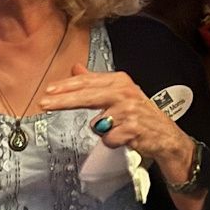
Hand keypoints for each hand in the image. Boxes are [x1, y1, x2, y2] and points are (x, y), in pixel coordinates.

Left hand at [38, 64, 197, 181]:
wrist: (166, 135)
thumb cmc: (140, 114)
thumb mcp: (120, 93)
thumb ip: (95, 82)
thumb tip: (75, 68)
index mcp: (120, 81)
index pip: (87, 82)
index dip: (66, 86)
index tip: (48, 91)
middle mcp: (124, 93)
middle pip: (87, 96)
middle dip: (63, 101)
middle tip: (44, 104)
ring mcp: (129, 111)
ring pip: (96, 124)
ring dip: (103, 131)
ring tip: (118, 129)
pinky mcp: (132, 129)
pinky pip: (107, 139)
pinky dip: (113, 142)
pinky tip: (125, 138)